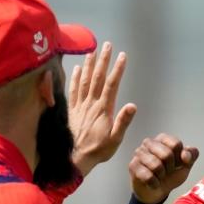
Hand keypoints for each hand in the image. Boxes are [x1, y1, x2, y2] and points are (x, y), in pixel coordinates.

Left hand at [68, 41, 136, 176]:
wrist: (74, 158)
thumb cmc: (98, 151)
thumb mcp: (115, 139)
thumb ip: (123, 121)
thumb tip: (132, 105)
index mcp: (103, 110)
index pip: (111, 85)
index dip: (117, 69)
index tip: (122, 56)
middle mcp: (91, 104)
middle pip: (97, 78)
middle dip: (103, 60)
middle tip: (107, 45)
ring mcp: (80, 106)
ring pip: (84, 80)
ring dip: (88, 65)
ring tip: (92, 51)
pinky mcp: (72, 110)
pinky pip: (72, 90)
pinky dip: (74, 78)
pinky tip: (76, 68)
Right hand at [129, 134, 198, 203]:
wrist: (157, 192)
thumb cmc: (171, 175)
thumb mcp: (186, 165)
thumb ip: (192, 156)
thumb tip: (185, 155)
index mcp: (163, 139)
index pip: (176, 144)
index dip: (181, 159)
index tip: (177, 164)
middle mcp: (149, 142)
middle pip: (167, 154)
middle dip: (171, 168)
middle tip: (167, 172)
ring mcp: (139, 153)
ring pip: (156, 165)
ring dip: (162, 176)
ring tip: (159, 176)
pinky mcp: (132, 165)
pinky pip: (147, 176)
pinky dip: (154, 183)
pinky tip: (153, 183)